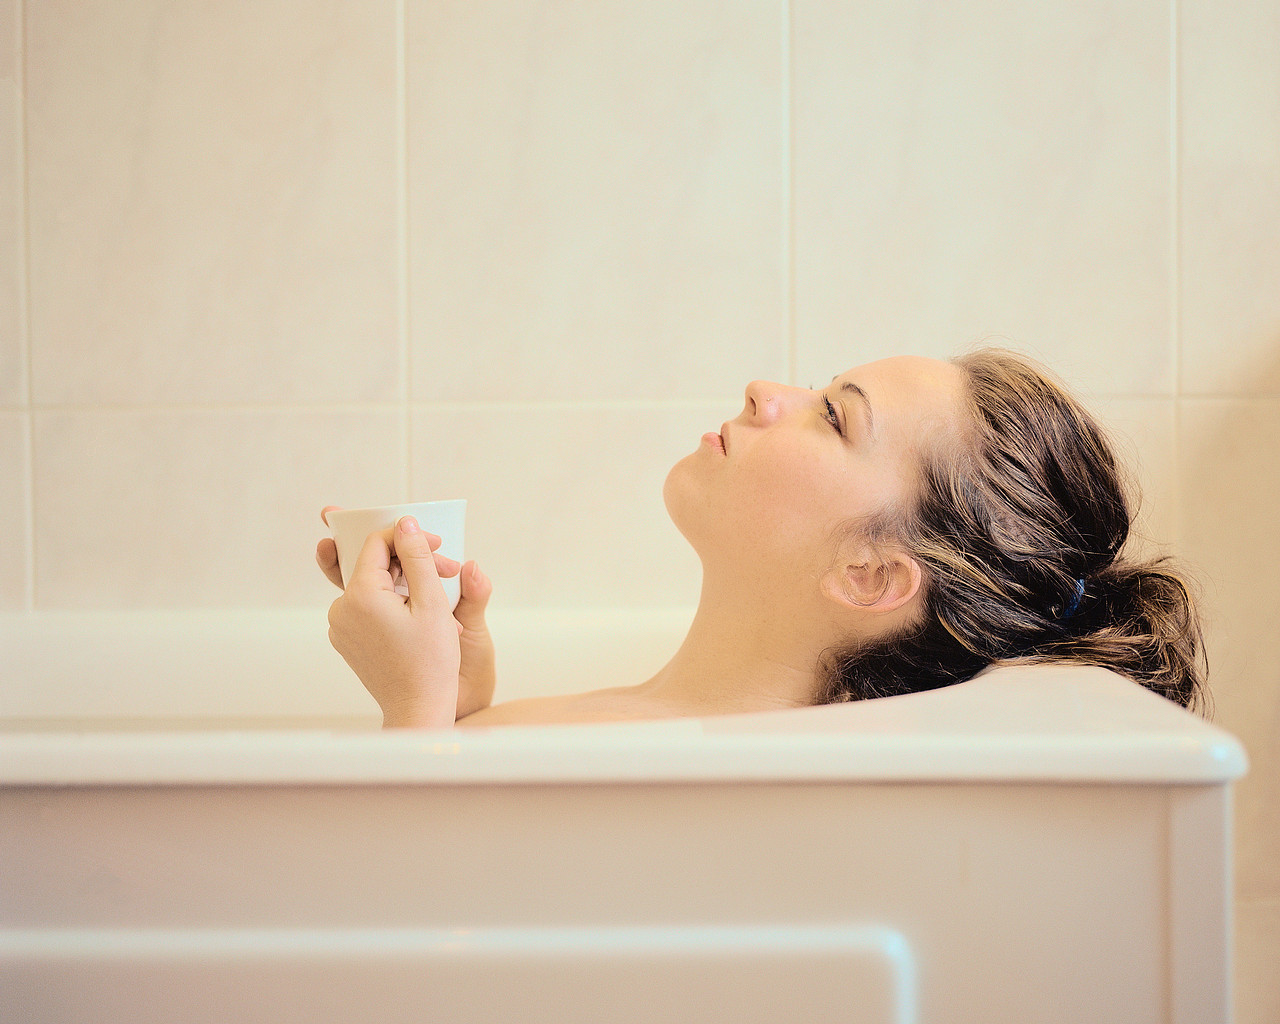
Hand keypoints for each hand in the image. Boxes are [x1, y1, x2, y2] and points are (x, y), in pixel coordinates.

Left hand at [326, 516, 460, 727]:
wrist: (418, 708)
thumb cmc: (430, 662)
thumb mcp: (432, 602)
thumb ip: (417, 557)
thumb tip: (405, 524)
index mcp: (360, 596)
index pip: (376, 543)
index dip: (409, 537)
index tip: (436, 546)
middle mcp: (341, 608)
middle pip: (374, 564)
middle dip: (410, 560)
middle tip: (444, 569)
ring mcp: (341, 626)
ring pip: (373, 585)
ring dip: (405, 582)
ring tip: (438, 597)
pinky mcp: (347, 638)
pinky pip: (368, 606)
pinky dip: (393, 601)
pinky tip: (420, 613)